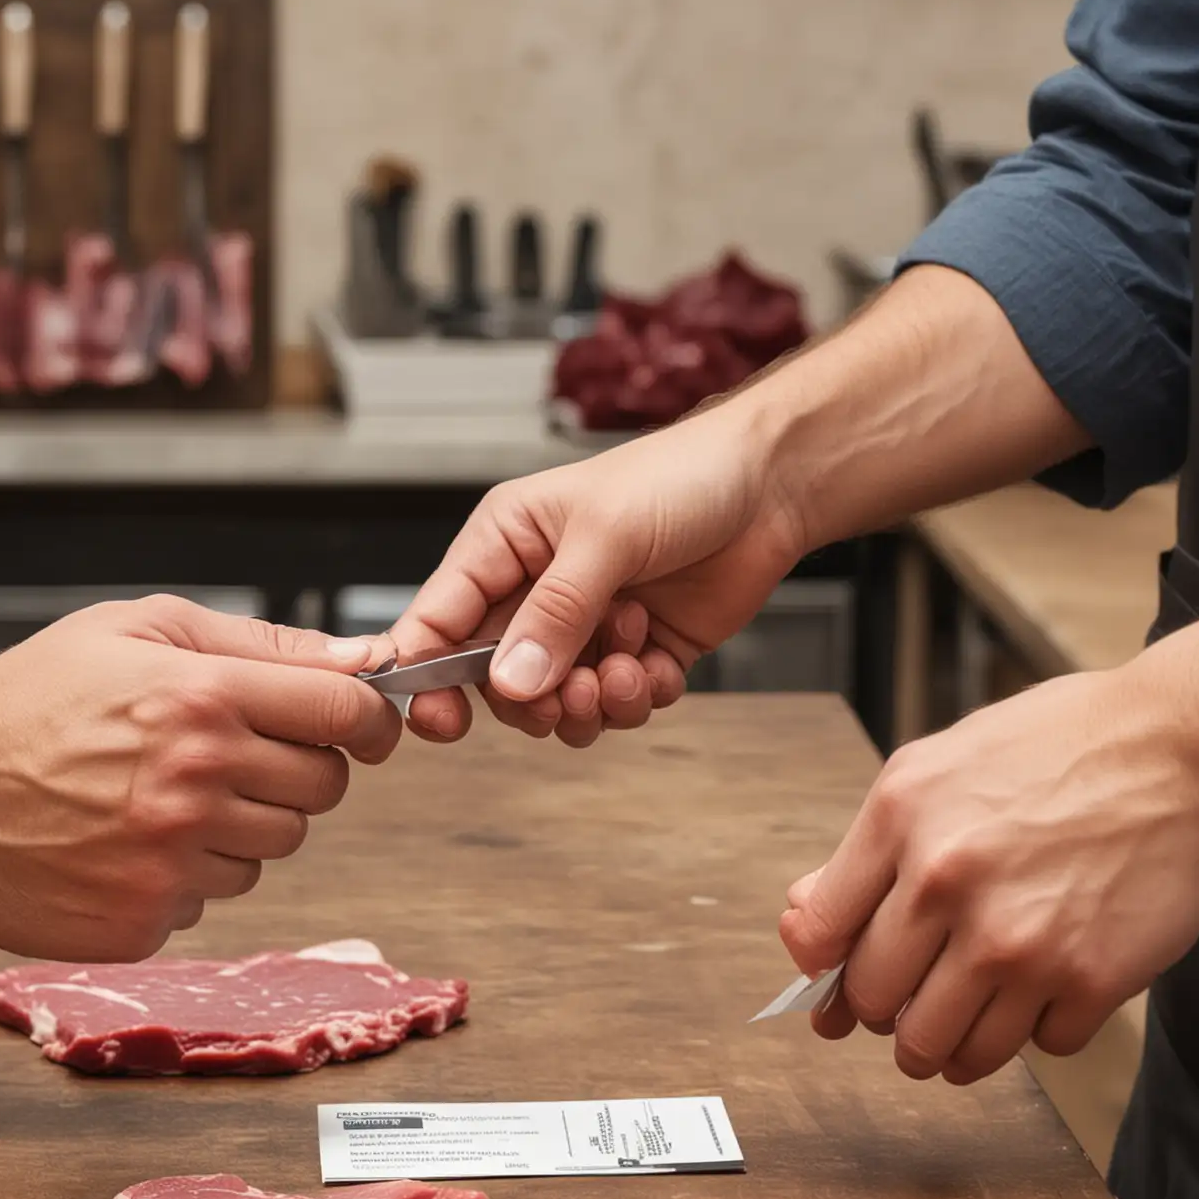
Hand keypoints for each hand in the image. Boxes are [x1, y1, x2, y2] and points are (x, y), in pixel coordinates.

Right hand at [0, 596, 398, 961]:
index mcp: (204, 698)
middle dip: (296, 769)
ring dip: (239, 827)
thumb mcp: (137, 631)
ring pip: (273, 850)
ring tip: (162, 797)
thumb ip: (258, 643)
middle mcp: (197, 781)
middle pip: (324, 788)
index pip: (348, 714)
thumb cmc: (34, 698)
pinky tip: (127, 844)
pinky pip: (212, 899)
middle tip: (233, 754)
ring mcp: (171, 859)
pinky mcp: (143, 919)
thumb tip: (361, 658)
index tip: (365, 726)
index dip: (371, 719)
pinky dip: (185, 876)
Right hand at [387, 401, 807, 746]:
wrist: (772, 487)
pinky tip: (657, 661)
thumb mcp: (605, 536)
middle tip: (570, 690)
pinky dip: (635, 698)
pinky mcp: (635, 654)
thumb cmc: (680, 479)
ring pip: (554, 704)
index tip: (438, 720)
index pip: (439, 618)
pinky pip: (614, 706)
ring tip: (624, 669)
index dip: (426, 672)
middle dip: (533, 699)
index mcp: (504, 545)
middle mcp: (536, 591)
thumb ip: (555, 613)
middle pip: (496, 681)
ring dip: (588, 704)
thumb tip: (509, 684)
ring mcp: (586, 627)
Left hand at [778, 627, 1198, 1084]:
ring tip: (953, 1027)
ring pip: (943, 1050)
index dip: (821, 972)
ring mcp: (1021, 940)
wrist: (1179, 747)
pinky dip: (1032, 1034)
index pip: (820, 939)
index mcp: (899, 823)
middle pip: (876, 1004)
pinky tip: (1039, 993)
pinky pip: (1035, 1049)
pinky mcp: (1091, 980)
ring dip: (943, 1049)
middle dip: (882, 1014)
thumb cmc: (1052, 751)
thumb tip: (805, 930)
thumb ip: (863, 853)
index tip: (834, 984)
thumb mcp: (931, 771)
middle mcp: (950, 884)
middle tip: (903, 1006)